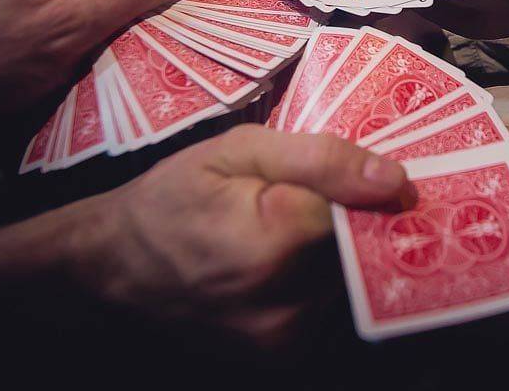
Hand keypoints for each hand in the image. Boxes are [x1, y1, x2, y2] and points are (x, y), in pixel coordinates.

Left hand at [0, 0, 192, 114]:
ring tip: (155, 81)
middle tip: (183, 65)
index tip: (204, 36)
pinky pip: (96, 49)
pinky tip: (121, 88)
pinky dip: (108, 68)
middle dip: (151, 34)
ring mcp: (59, 11)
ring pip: (117, 31)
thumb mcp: (71, 24)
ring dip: (130, 56)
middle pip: (131, 3)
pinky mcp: (53, 42)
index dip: (172, 5)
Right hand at [71, 124, 415, 346]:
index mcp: (277, 242)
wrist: (115, 265)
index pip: (367, 210)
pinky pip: (330, 309)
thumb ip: (321, 159)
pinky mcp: (283, 359)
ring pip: (351, 282)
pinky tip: (287, 263)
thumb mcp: (239, 150)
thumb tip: (393, 179)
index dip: (363, 188)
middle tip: (322, 201)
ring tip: (294, 232)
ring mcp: (287, 341)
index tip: (355, 176)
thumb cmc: (174, 197)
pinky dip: (321, 283)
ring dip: (340, 255)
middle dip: (356, 222)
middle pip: (364, 251)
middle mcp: (288, 305)